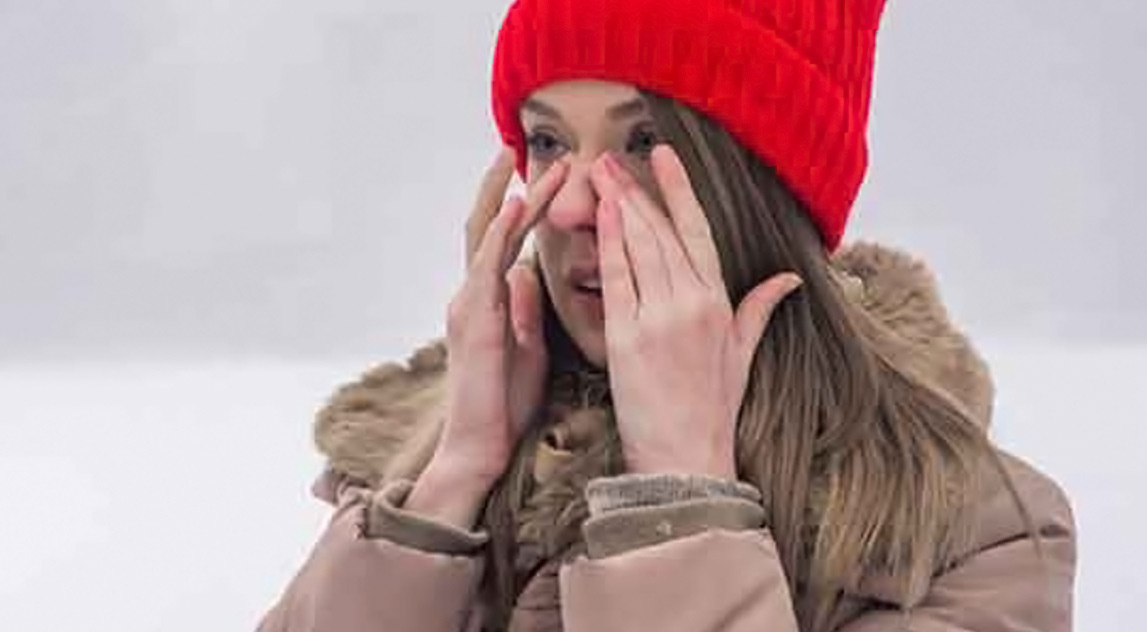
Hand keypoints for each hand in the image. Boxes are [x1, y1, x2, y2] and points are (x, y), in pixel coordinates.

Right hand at [408, 149, 565, 526]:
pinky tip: (517, 206)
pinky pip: (486, 265)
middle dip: (507, 186)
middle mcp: (473, 293)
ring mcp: (469, 303)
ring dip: (510, 196)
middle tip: (526, 147)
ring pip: (486, 235)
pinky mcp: (474, 318)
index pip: (506, 240)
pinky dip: (501, 232)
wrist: (479, 448)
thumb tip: (527, 273)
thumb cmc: (504, 404)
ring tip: (527, 161)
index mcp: (488, 300)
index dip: (524, 205)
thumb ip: (524, 308)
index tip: (547, 174)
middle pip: (489, 225)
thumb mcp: (525, 346)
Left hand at [589, 146, 801, 479]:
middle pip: (662, 232)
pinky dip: (609, 245)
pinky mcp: (628, 337)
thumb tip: (789, 278)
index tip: (663, 155)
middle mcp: (691, 303)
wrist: (685, 457)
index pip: (698, 230)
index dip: (679, 189)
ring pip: (640, 248)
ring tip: (600, 174)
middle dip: (636, 190)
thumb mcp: (742, 354)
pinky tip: (601, 215)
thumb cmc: (712, 409)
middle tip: (610, 159)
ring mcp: (659, 318)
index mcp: (718, 302)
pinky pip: (617, 280)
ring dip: (619, 207)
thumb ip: (760, 309)